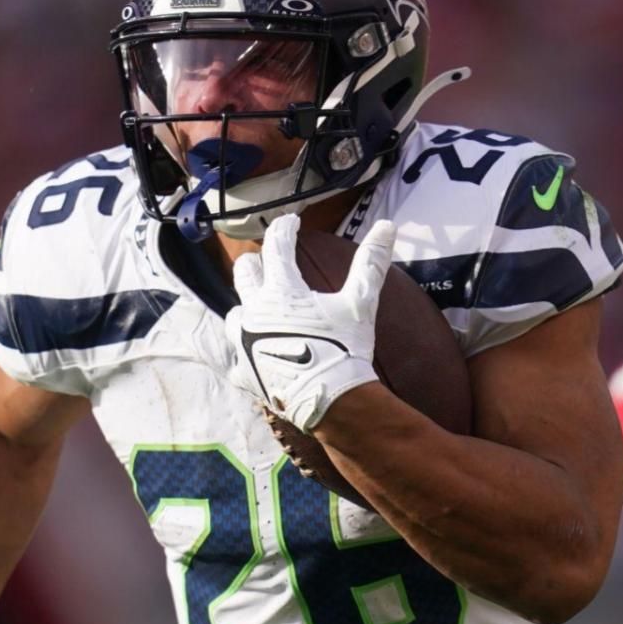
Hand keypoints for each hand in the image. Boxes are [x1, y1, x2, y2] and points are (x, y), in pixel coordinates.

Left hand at [221, 214, 393, 430]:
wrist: (329, 401)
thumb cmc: (343, 348)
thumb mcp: (360, 303)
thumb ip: (371, 263)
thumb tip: (387, 227)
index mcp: (281, 291)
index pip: (276, 246)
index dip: (285, 229)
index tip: (291, 223)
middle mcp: (255, 311)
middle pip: (244, 274)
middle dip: (256, 262)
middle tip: (265, 259)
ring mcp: (244, 342)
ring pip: (235, 313)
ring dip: (247, 304)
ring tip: (258, 305)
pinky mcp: (244, 371)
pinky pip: (237, 355)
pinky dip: (246, 348)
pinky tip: (254, 351)